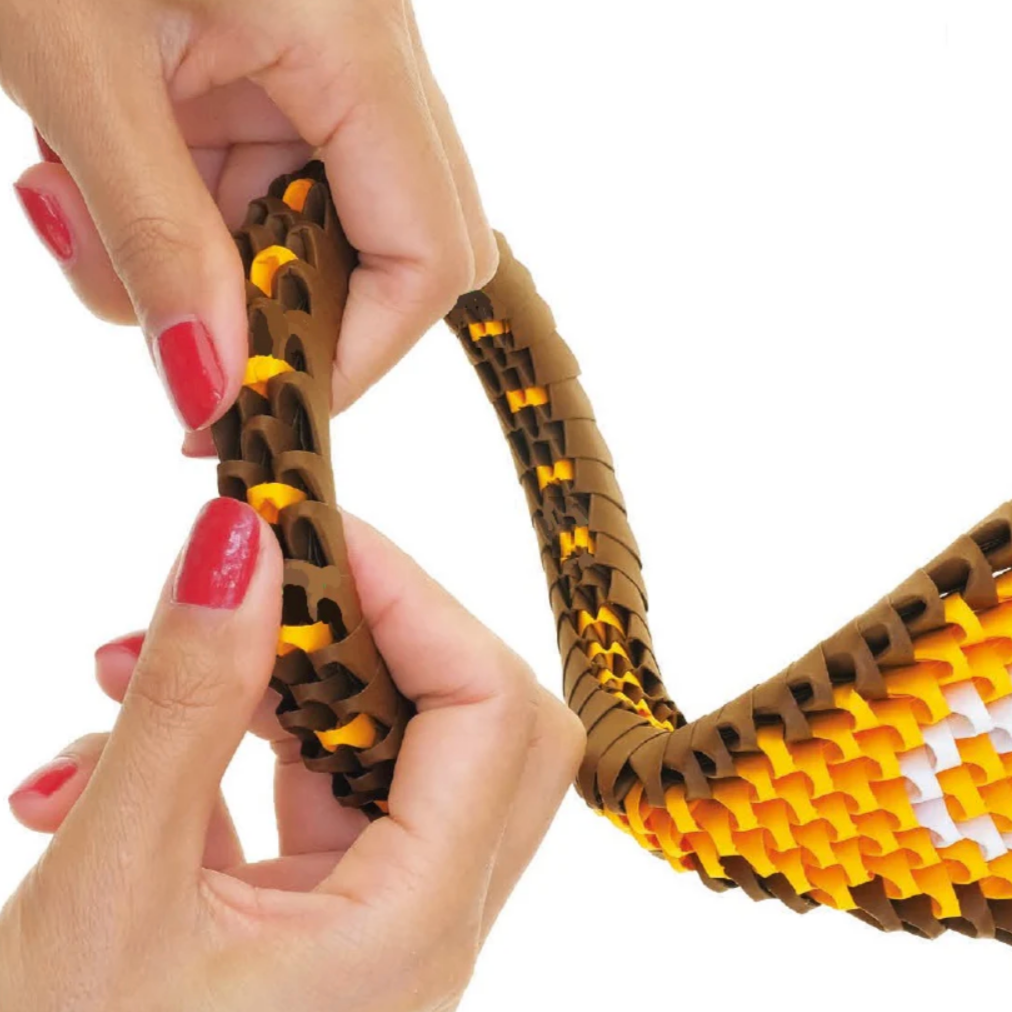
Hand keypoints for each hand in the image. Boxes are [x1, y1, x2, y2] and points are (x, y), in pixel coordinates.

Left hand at [0, 0, 494, 447]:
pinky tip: (90, 178)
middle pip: (400, 247)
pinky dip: (182, 216)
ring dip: (207, 262)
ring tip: (75, 211)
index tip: (261, 404)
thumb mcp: (77, 69)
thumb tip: (206, 389)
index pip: (428, 252)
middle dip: (293, 311)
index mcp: (356, 36)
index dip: (360, 354)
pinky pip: (259, 184)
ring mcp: (325, 60)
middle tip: (188, 338)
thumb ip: (155, 242)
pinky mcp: (271, 67)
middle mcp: (369, 51)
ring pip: (314, 227)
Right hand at [1, 500, 582, 1010]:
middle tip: (248, 581)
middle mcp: (417, 927)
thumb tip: (238, 548)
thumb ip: (187, 708)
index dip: (414, 596)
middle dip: (358, 631)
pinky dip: (225, 751)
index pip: (491, 708)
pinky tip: (105, 760)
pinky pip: (302, 798)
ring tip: (133, 664)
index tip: (307, 530)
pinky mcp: (308, 922)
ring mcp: (367, 925)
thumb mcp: (110, 893)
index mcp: (411, 933)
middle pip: (465, 719)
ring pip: (375, 751)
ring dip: (268, 687)